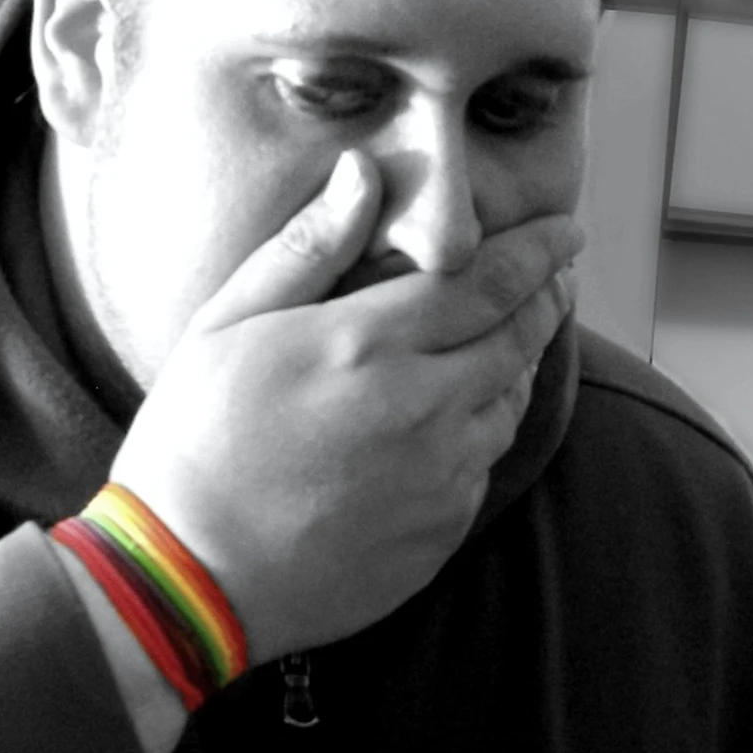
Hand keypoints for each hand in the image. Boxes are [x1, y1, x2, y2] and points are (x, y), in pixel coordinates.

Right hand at [110, 151, 581, 663]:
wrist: (188, 579)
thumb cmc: (193, 441)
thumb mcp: (228, 325)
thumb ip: (308, 248)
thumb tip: (363, 173)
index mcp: (368, 344)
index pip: (489, 279)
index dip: (539, 251)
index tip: (564, 232)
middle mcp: (421, 408)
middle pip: (518, 338)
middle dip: (545, 299)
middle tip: (555, 278)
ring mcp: (439, 477)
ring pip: (508, 404)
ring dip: (517, 364)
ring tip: (505, 342)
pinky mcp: (439, 532)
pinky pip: (481, 466)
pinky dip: (480, 431)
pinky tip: (451, 422)